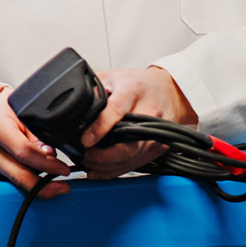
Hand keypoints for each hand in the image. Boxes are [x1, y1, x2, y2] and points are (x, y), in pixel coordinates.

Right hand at [0, 90, 71, 198]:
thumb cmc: (6, 106)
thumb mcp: (25, 112)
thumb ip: (38, 135)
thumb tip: (50, 157)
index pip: (23, 152)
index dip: (46, 164)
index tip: (63, 169)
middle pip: (16, 173)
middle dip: (42, 185)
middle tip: (62, 187)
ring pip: (13, 179)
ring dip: (34, 181)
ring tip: (51, 178)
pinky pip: (7, 177)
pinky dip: (23, 177)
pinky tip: (33, 172)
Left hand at [79, 66, 196, 179]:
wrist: (171, 92)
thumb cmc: (141, 84)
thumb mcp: (114, 76)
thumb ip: (94, 86)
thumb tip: (74, 98)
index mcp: (132, 92)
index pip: (116, 111)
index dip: (99, 128)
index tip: (86, 141)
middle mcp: (147, 114)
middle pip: (128, 144)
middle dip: (104, 157)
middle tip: (86, 156)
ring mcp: (155, 133)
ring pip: (132, 158)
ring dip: (108, 166)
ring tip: (90, 164)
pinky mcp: (158, 147)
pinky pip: (137, 164)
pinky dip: (118, 170)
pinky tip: (102, 170)